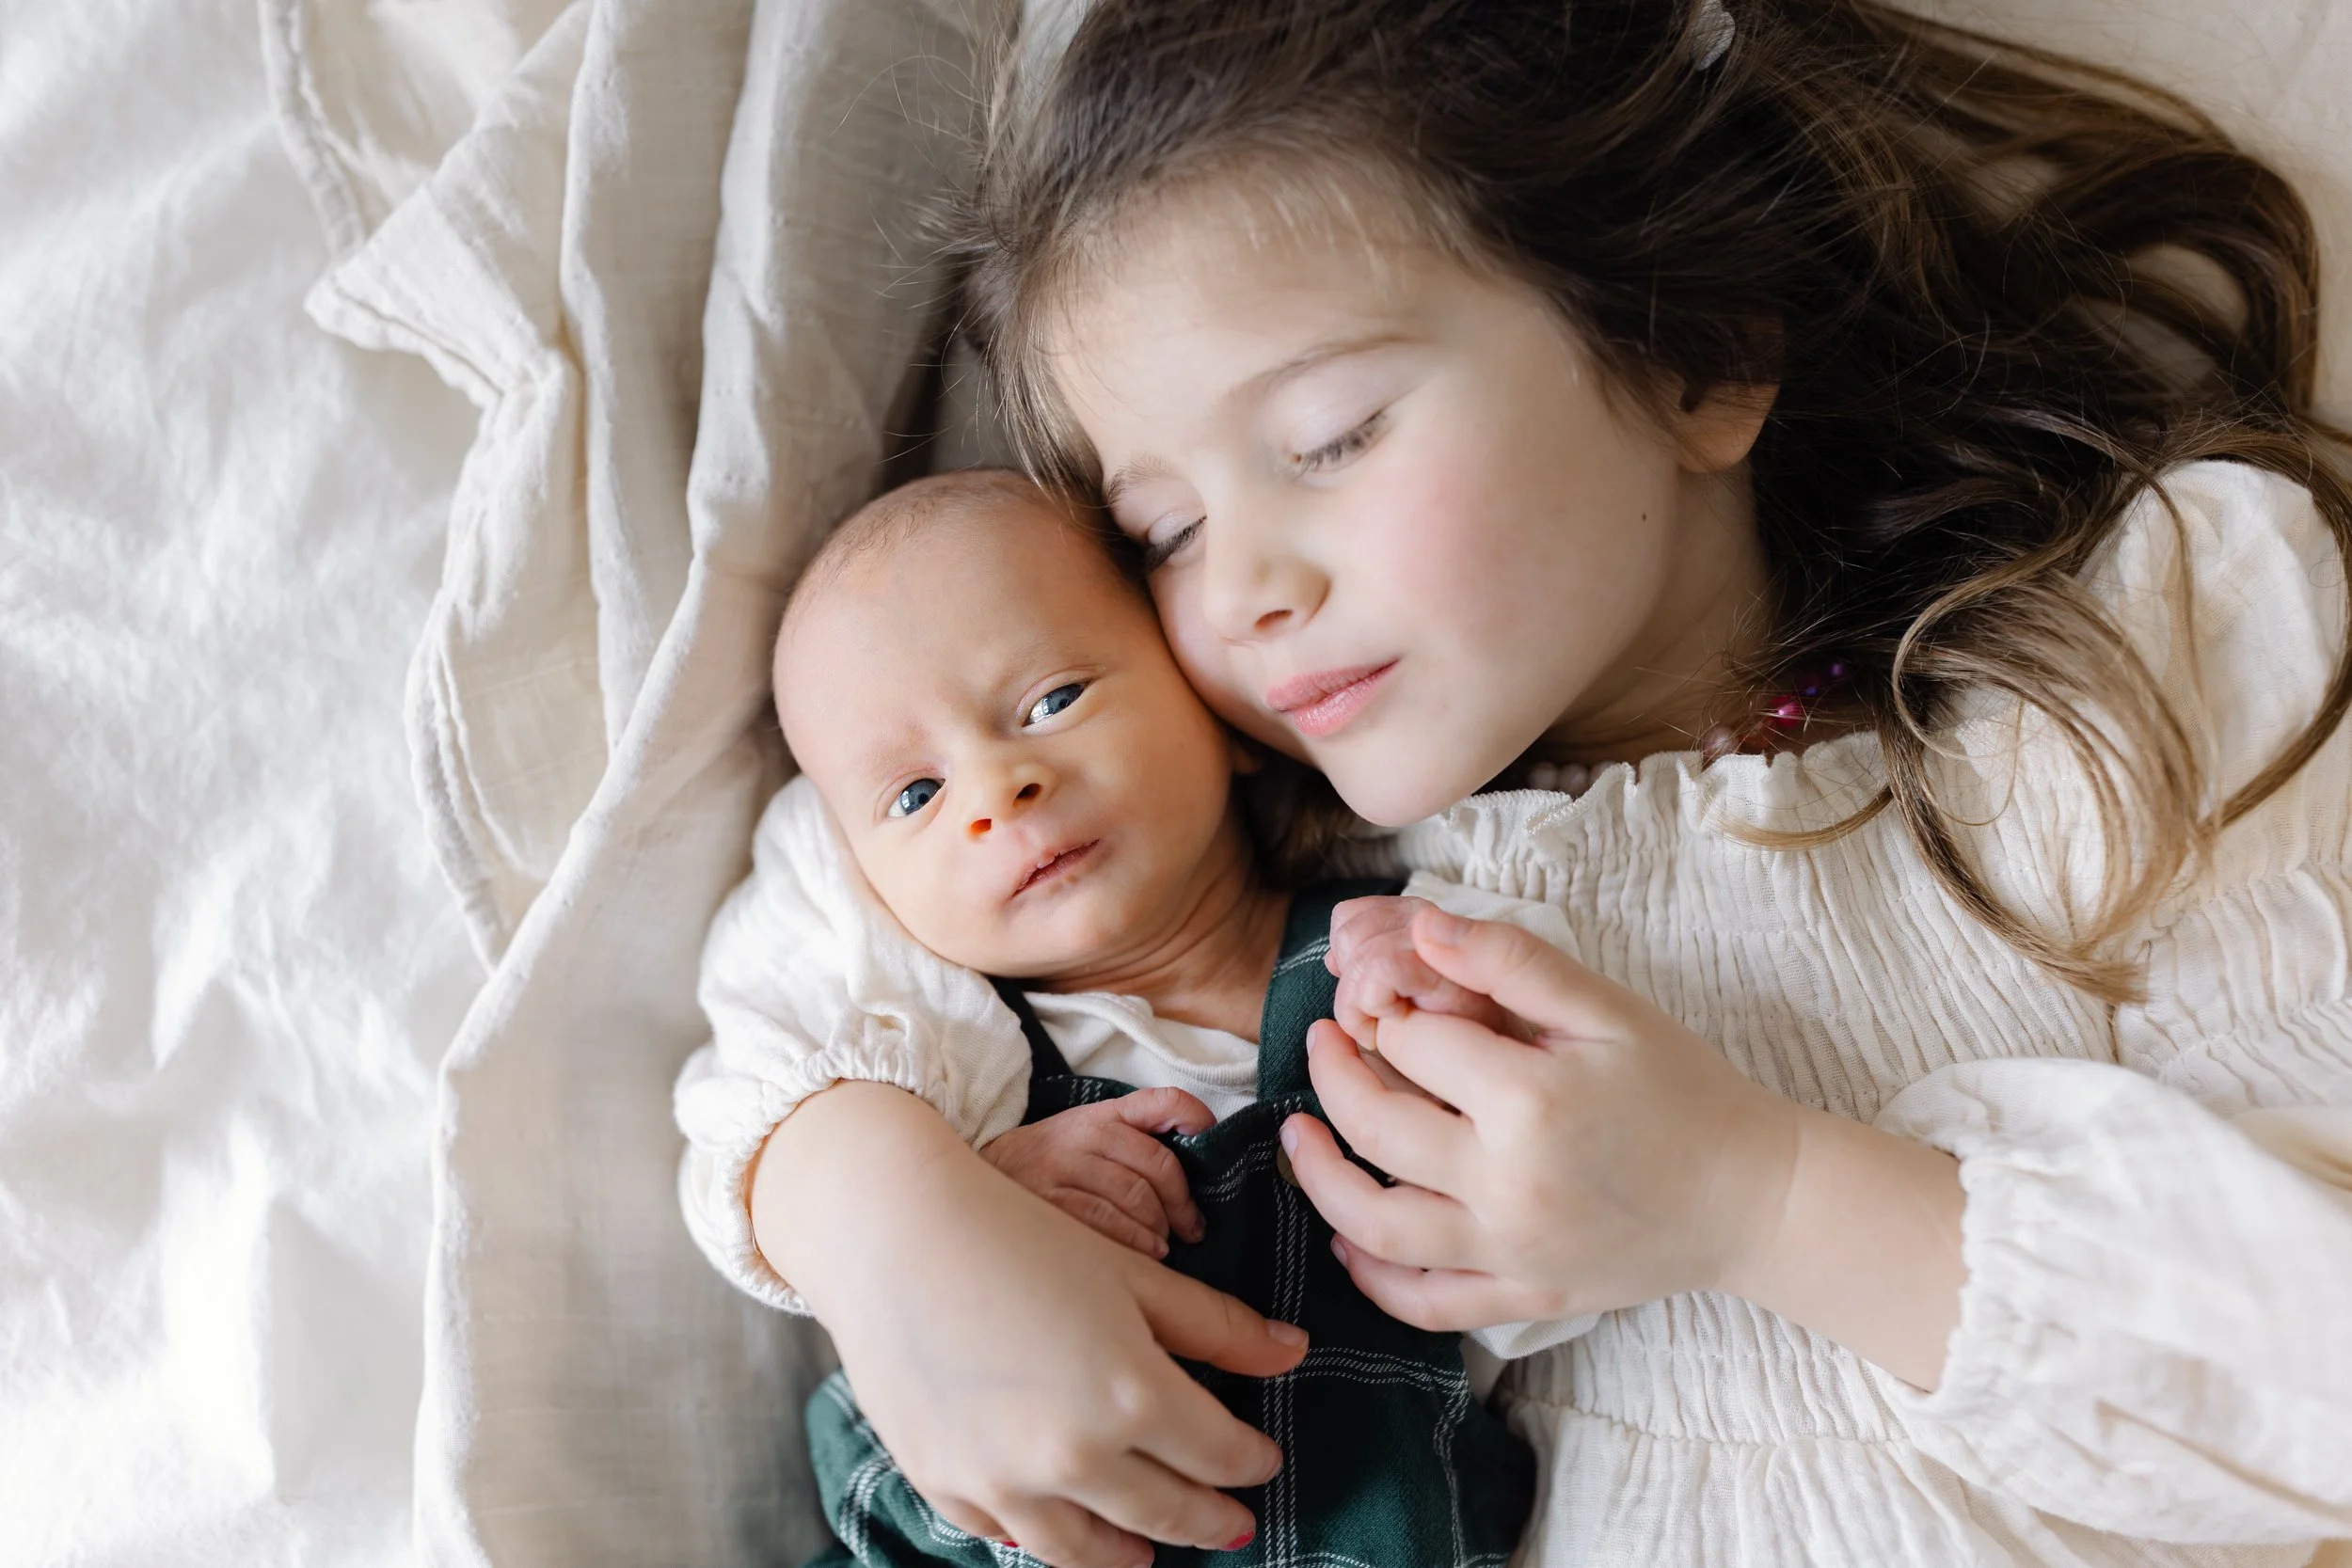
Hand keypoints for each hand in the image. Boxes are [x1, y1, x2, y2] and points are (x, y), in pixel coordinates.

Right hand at [754, 1083, 1301, 1567]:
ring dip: (1129, 1552)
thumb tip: (1292, 1353)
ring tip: (1150, 1551)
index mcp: (1131, 1398)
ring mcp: (1004, 1482)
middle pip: (1164, 1512)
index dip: (1250, 1462)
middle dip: (1207, 1520)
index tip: (1263, 1461)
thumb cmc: (1017, 1237)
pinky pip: (1009, 1537)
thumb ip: (1217, 1327)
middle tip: (1232, 1526)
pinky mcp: (946, 1485)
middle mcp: (1072, 1456)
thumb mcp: (1131, 1276)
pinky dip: (1045, 1539)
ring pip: (1087, 1549)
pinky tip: (1060, 1530)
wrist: (892, 1235)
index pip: (1218, 1455)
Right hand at [981, 1089, 1214, 1257]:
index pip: (1161, 1101)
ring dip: (1160, 1226)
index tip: (1211, 1139)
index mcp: (1104, 1113)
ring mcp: (1066, 1166)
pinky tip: (1146, 1252)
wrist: (984, 1174)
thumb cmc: (1052, 1161)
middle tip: (1192, 1227)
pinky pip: (1106, 1222)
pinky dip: (1135, 1241)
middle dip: (1182, 1201)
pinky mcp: (1049, 1200)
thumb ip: (1134, 1140)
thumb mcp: (1088, 1134)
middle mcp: (1087, 1133)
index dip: (1195, 1115)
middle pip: (1158, 1163)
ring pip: (1135, 1196)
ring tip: (1164, 1243)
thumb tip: (1192, 1176)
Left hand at [1287, 904, 1962, 1388]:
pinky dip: (1373, 1279)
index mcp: (1530, 1100)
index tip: (1390, 1000)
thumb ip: (1511, 960)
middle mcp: (1508, 1184)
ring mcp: (1511, 1251)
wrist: (1754, 1196)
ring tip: (1296, 1139)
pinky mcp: (1522, 1296)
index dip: (1393, 1013)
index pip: (1414, 1044)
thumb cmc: (1685, 1090)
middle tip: (1320, 1043)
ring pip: (1377, 1227)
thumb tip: (1421, 925)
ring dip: (1320, 1181)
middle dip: (1331, 1078)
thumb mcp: (1608, 1008)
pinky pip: (1425, 1303)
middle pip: (1376, 1130)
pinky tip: (1348, 1242)